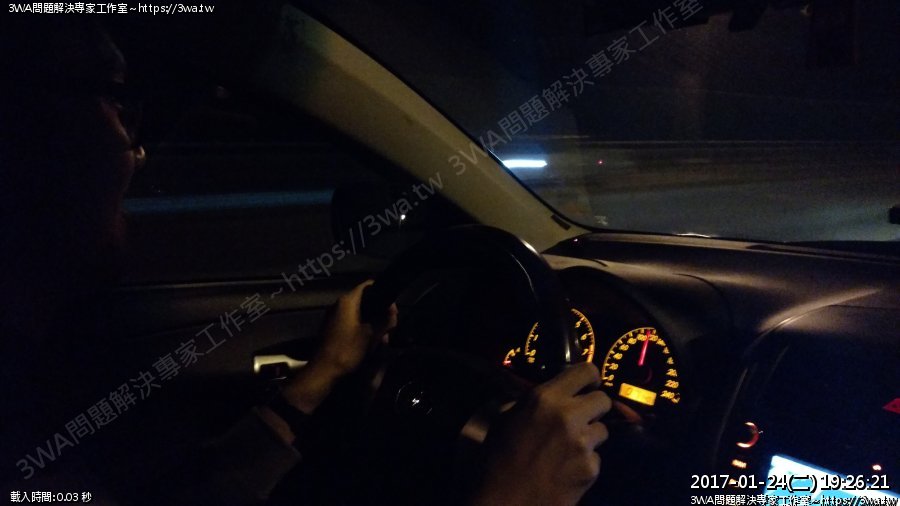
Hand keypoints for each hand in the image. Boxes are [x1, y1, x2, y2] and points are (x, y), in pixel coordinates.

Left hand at [281, 280, 396, 413]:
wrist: (324, 371)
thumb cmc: (347, 350)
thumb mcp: (371, 335)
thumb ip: (384, 321)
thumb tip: (393, 312)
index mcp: (347, 301)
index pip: (368, 286)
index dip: (383, 293)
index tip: (393, 308)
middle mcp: (339, 305)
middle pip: (365, 300)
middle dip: (380, 312)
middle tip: (391, 326)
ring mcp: (334, 317)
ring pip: (360, 313)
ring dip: (373, 323)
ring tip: (383, 338)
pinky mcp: (333, 329)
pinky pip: (352, 323)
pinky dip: (363, 329)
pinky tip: (372, 343)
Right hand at [473, 362, 611, 505]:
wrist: (504, 503)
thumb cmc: (495, 460)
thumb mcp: (506, 420)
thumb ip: (531, 404)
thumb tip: (548, 398)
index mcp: (544, 398)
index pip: (586, 371)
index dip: (589, 378)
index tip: (586, 386)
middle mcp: (568, 415)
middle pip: (603, 400)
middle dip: (593, 409)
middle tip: (579, 419)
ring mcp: (582, 443)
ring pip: (602, 430)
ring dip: (589, 437)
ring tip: (568, 449)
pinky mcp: (591, 468)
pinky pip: (595, 457)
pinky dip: (584, 463)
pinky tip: (566, 471)